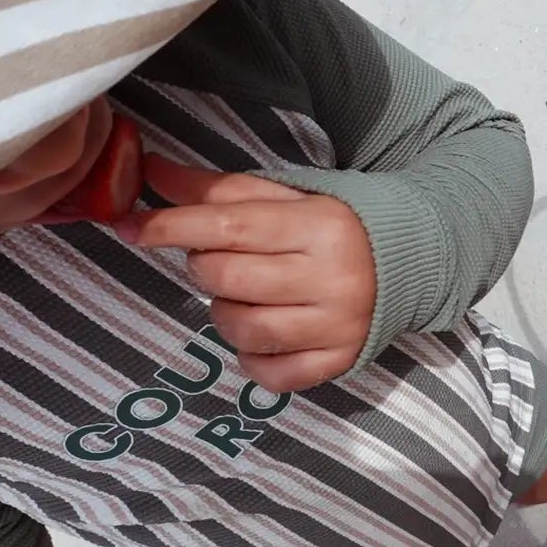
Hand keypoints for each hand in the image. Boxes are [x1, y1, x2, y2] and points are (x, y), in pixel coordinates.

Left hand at [125, 155, 376, 391]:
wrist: (411, 262)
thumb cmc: (334, 226)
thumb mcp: (285, 198)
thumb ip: (218, 189)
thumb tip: (150, 172)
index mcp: (320, 226)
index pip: (229, 225)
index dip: (172, 226)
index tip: (135, 228)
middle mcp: (333, 278)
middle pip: (229, 278)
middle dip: (204, 268)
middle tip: (219, 261)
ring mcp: (338, 326)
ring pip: (243, 330)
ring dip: (224, 314)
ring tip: (243, 298)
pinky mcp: (339, 362)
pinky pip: (270, 374)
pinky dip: (251, 358)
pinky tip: (262, 336)